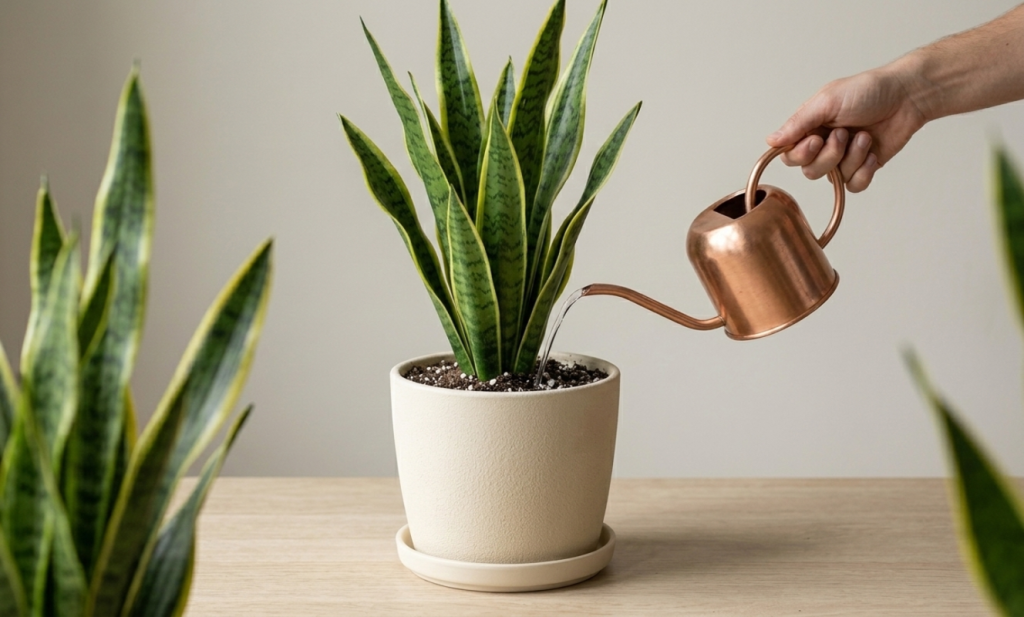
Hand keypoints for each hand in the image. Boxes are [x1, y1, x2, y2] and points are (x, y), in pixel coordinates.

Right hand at [767, 66, 928, 191]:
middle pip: (809, 171)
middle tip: (844, 134)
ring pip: (831, 178)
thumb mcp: (827, 101)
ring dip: (850, 158)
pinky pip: (853, 186)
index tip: (816, 139)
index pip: (789, 155)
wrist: (907, 97)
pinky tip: (871, 153)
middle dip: (829, 156)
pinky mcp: (862, 168)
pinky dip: (863, 171)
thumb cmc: (868, 91)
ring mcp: (843, 158)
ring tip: (864, 137)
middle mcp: (823, 145)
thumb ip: (798, 123)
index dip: (800, 154)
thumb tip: (771, 140)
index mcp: (810, 128)